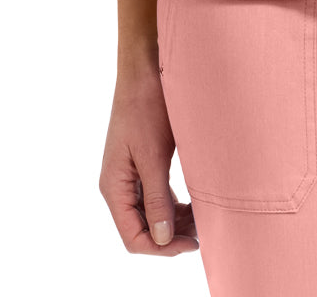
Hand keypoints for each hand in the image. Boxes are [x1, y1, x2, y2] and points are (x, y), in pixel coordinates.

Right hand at [99, 61, 198, 255]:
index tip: (193, 243)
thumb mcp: (153, 155)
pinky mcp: (141, 163)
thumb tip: (162, 238)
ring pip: (150, 214)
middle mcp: (118, 185)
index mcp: (114, 186)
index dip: (162, 248)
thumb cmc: (146, 105)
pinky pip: (154, 196)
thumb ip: (156, 198)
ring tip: (201, 219)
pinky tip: (192, 204)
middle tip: (203, 232)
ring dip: (174, 221)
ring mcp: (128, 174)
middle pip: (141, 229)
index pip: (133, 237)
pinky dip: (173, 205)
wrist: (145, 67)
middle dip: (170, 236)